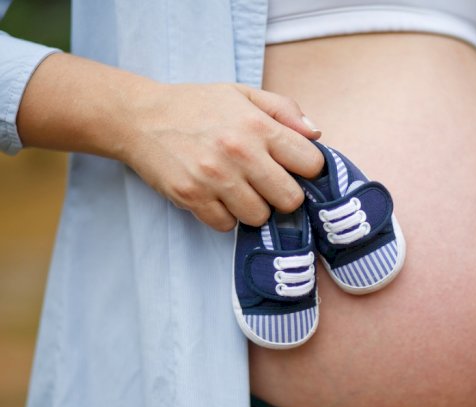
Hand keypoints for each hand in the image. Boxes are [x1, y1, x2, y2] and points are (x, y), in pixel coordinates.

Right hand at [123, 82, 323, 230]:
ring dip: (253, 208)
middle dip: (283, 195)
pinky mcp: (192, 197)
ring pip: (259, 217)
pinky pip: (226, 225)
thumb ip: (285, 110)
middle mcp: (240, 153)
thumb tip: (316, 134)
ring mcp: (215, 178)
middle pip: (290, 200)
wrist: (140, 117)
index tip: (294, 168)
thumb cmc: (197, 106)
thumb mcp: (243, 94)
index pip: (311, 163)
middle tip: (267, 185)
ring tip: (238, 189)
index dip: (307, 169)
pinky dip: (224, 216)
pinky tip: (216, 196)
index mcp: (259, 126)